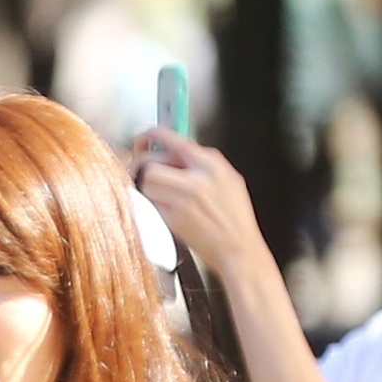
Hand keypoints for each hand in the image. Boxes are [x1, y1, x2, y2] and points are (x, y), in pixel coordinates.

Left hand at [127, 129, 270, 276]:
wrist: (237, 247)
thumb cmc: (235, 215)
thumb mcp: (229, 179)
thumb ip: (203, 162)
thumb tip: (176, 149)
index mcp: (212, 166)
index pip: (176, 141)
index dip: (156, 135)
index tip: (147, 134)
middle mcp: (195, 180)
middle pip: (151, 163)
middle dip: (144, 165)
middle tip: (144, 168)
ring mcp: (182, 201)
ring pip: (146, 183)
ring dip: (146, 184)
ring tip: (159, 189)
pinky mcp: (172, 218)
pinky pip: (150, 202)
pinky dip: (151, 201)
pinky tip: (163, 204)